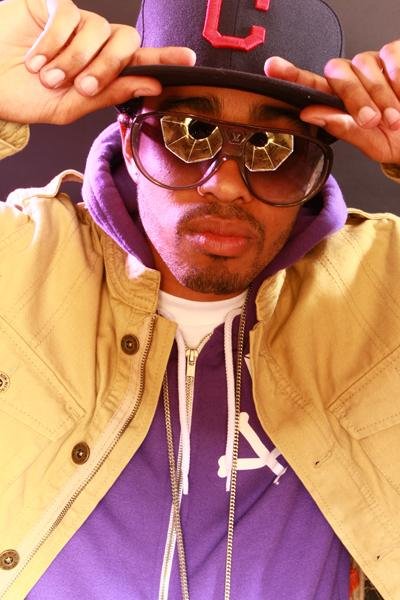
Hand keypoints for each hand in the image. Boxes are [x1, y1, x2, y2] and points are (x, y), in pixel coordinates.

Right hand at [0, 0, 194, 124]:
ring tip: (48, 76)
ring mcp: (72, 23)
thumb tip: (150, 84)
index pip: (138, 60)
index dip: (163, 58)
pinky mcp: (48, 4)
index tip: (188, 60)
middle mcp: (92, 44)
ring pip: (96, 29)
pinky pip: (67, 14)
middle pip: (124, 40)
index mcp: (101, 71)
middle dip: (108, 66)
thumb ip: (108, 94)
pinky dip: (54, 40)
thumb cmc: (26, 98)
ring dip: (74, 58)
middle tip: (81, 86)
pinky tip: (36, 57)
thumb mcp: (69, 107)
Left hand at [264, 41, 399, 164]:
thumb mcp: (370, 142)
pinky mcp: (393, 54)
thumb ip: (342, 128)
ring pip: (363, 65)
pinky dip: (396, 78)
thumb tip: (309, 113)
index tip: (272, 68)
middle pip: (336, 72)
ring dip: (379, 95)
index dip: (291, 75)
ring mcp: (372, 66)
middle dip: (354, 97)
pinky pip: (389, 57)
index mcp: (339, 103)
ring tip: (393, 118)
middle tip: (371, 121)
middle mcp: (352, 80)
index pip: (310, 86)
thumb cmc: (395, 139)